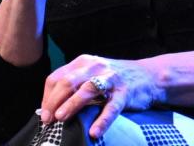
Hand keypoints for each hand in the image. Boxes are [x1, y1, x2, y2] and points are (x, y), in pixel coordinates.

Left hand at [40, 54, 163, 138]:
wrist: (149, 76)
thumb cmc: (115, 80)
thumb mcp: (92, 75)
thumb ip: (74, 85)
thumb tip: (50, 107)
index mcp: (83, 62)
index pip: (57, 77)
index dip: (47, 97)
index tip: (44, 114)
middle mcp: (95, 66)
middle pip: (67, 82)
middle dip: (54, 102)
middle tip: (49, 119)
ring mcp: (110, 78)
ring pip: (86, 90)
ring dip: (71, 104)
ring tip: (61, 118)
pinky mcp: (125, 92)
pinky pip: (111, 107)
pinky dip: (102, 120)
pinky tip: (94, 131)